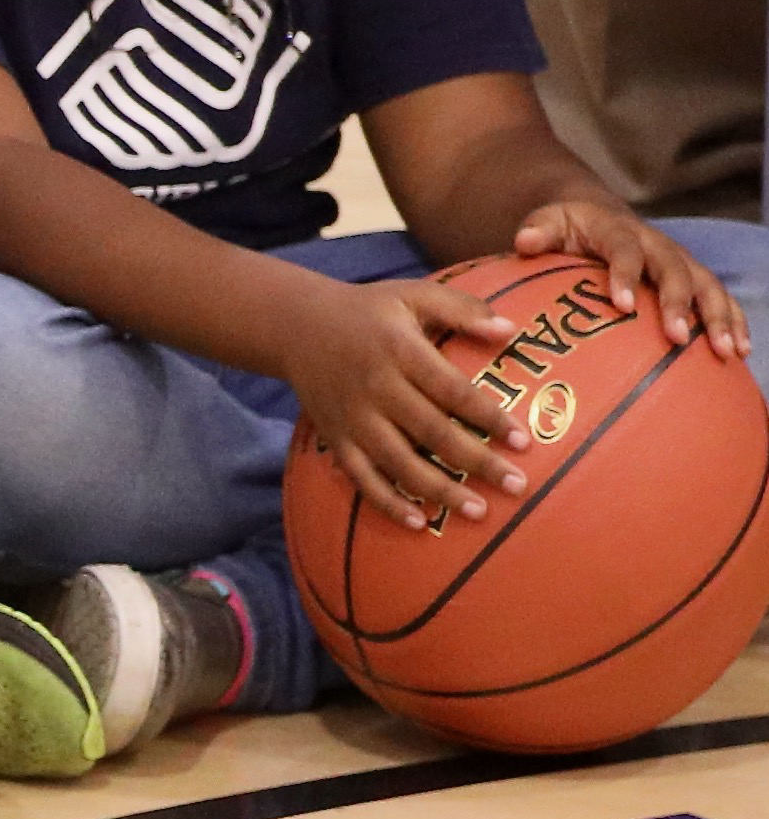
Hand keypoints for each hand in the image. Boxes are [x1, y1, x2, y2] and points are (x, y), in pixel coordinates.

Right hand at [284, 271, 531, 527]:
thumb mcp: (413, 294)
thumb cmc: (369, 311)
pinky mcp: (335, 438)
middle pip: (431, 432)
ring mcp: (352, 417)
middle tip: (517, 486)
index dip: (487, 416)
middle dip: (476, 461)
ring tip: (478, 512)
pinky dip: (388, 503)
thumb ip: (462, 309)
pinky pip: (362, 477)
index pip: (450, 389)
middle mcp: (375, 386)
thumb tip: (511, 331)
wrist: (294, 325)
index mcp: (399, 350)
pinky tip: (420, 524)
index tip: (523, 441)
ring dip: (439, 490)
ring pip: (399, 462)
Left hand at [513, 197, 752, 365]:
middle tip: (677, 337)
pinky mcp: (694, 276)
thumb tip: (525, 242)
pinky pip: (720, 298)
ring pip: (706, 285)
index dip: (624, 274)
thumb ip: (538, 230)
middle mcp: (655, 243)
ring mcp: (679, 260)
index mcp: (617, 229)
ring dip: (719, 317)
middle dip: (679, 303)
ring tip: (726, 351)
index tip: (622, 305)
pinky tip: (739, 353)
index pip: (623, 249)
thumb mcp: (549, 221)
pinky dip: (733, 322)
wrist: (600, 214)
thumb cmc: (569, 227)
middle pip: (674, 270)